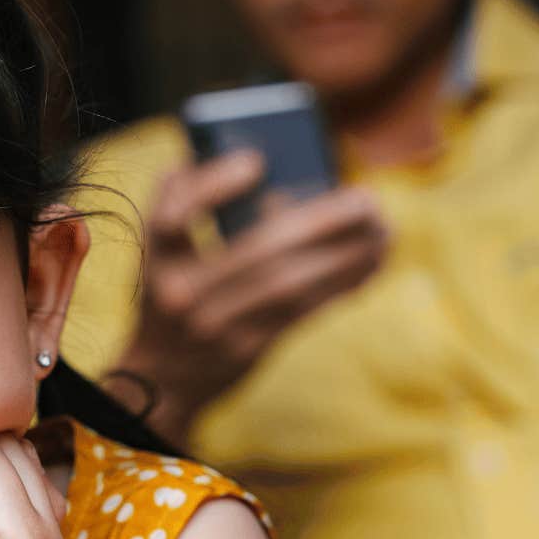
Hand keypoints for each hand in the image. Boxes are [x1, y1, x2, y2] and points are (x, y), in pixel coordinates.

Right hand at [115, 151, 385, 441]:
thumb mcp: (161, 254)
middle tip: (366, 198)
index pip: (172, 218)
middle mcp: (178, 294)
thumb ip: (186, 204)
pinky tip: (369, 263)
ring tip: (382, 231)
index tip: (256, 161)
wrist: (162, 376)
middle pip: (258, 251)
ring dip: (346, 255)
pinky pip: (301, 312)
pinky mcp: (245, 349)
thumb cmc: (171, 294)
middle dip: (321, 220)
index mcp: (155, 259)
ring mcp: (213, 327)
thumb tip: (263, 172)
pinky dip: (341, 283)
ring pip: (290, 283)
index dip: (212, 186)